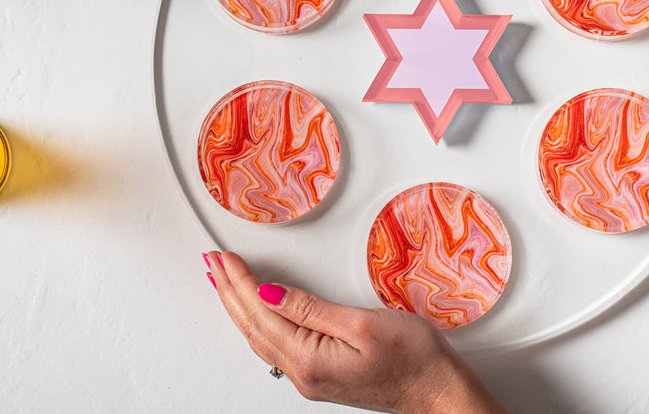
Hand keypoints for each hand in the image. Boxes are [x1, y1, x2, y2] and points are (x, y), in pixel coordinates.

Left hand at [204, 251, 507, 413]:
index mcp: (308, 358)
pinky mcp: (319, 375)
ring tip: (222, 281)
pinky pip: (275, 344)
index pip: (260, 311)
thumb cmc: (413, 359)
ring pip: (260, 336)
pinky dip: (257, 322)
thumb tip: (269, 292)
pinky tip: (255, 311)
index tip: (224, 257)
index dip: (239, 280)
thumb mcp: (362, 323)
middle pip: (252, 326)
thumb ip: (311, 308)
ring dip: (238, 306)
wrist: (437, 391)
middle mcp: (302, 373)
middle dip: (228, 291)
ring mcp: (309, 377)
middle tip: (211, 262)